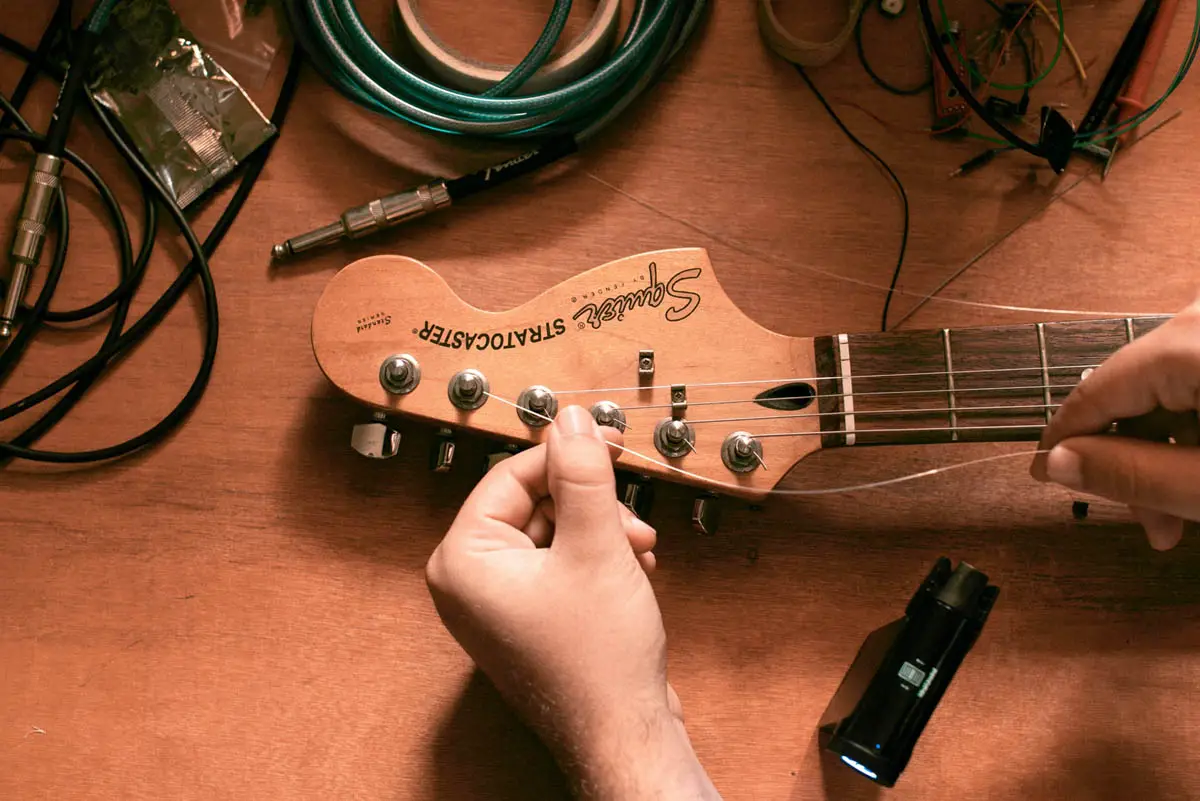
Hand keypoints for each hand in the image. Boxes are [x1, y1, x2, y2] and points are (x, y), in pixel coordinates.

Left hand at [426, 406, 720, 799]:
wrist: (622, 738)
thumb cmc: (597, 663)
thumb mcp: (596, 545)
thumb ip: (582, 473)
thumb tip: (570, 420)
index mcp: (463, 560)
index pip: (510, 475)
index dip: (566, 456)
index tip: (606, 443)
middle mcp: (469, 582)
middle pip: (533, 503)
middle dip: (590, 505)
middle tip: (628, 513)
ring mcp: (497, 605)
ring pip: (553, 533)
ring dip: (601, 532)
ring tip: (637, 551)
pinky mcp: (527, 620)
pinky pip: (558, 564)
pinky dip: (597, 559)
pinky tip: (631, 570)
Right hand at [1032, 297, 1199, 549]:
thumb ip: (1132, 474)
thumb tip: (1056, 462)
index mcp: (1191, 340)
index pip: (1096, 391)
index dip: (1064, 441)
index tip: (1039, 476)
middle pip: (1136, 391)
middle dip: (1135, 460)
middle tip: (1152, 526)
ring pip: (1171, 388)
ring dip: (1170, 448)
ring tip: (1187, 509)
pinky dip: (1199, 424)